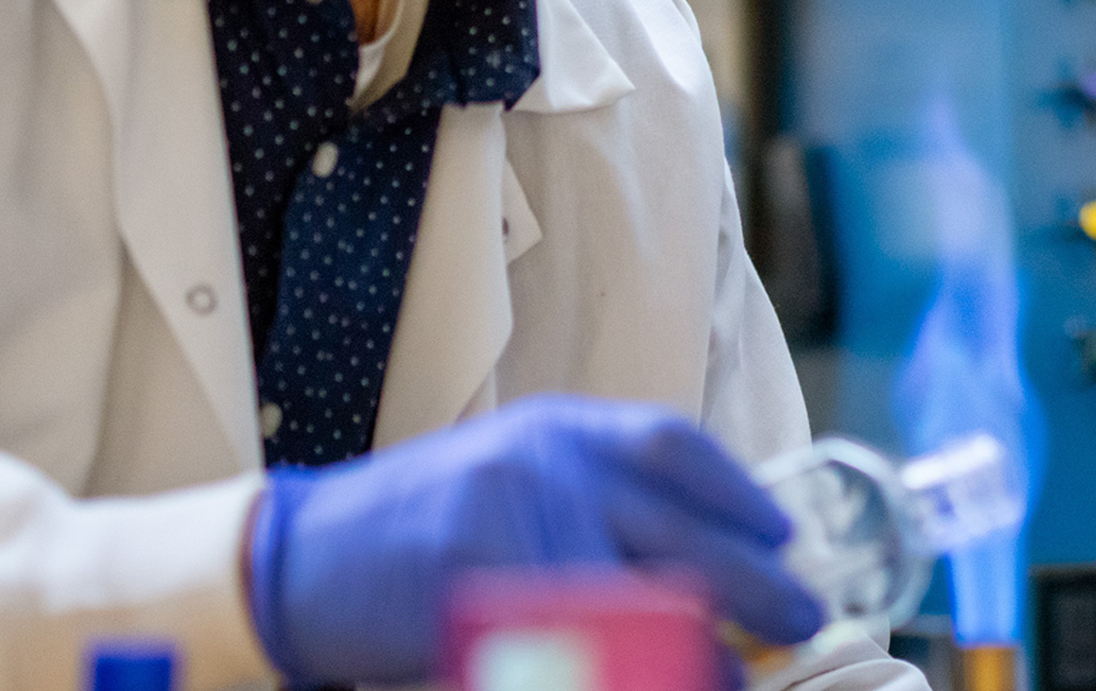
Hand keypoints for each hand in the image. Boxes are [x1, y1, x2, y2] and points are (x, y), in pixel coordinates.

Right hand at [245, 394, 824, 685]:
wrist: (293, 558)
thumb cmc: (410, 533)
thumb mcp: (509, 484)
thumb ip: (589, 505)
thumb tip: (692, 565)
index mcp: (556, 430)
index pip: (673, 446)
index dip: (738, 495)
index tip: (781, 536)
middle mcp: (545, 460)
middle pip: (678, 528)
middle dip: (752, 580)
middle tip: (801, 617)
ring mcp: (514, 519)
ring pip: (640, 596)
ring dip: (695, 646)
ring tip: (730, 675)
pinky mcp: (480, 585)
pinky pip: (578, 641)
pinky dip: (626, 665)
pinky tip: (645, 677)